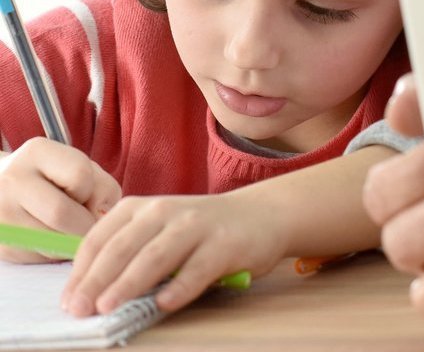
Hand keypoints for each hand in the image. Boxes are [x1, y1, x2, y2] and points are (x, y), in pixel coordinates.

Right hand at [0, 138, 119, 257]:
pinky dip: (52, 252)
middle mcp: (12, 179)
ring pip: (49, 241)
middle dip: (84, 226)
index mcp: (37, 153)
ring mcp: (0, 212)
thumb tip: (102, 219)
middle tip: (87, 226)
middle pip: (61, 214)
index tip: (87, 197)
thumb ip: (101, 187)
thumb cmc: (51, 178)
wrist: (1, 188)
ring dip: (70, 242)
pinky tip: (49, 237)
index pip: (80, 176)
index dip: (92, 192)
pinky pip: (36, 257)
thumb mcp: (78, 168)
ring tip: (67, 230)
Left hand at [62, 192, 285, 315]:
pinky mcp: (226, 243)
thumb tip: (90, 294)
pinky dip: (180, 286)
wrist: (261, 215)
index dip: (81, 272)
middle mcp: (165, 210)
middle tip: (79, 310)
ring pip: (155, 256)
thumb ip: (129, 253)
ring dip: (128, 283)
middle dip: (97, 280)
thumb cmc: (200, 231)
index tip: (68, 301)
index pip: (100, 239)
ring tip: (108, 308)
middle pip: (123, 248)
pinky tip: (164, 303)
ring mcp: (197, 225)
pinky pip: (199, 268)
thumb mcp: (158, 231)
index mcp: (140, 208)